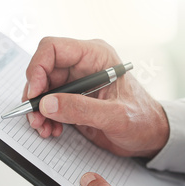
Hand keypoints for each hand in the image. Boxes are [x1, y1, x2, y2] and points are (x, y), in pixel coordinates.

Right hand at [23, 37, 168, 157]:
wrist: (150, 136)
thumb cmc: (142, 120)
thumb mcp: (115, 116)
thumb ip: (82, 109)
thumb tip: (48, 103)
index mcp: (96, 56)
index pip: (54, 49)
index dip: (38, 68)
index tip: (34, 93)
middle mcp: (83, 65)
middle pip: (43, 70)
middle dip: (35, 95)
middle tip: (34, 117)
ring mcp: (77, 83)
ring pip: (43, 89)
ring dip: (38, 110)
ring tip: (43, 128)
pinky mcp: (73, 100)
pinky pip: (49, 104)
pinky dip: (45, 117)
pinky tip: (51, 130)